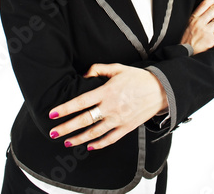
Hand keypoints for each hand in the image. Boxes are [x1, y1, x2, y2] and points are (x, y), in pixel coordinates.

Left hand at [49, 63, 167, 150]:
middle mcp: (111, 107)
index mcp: (107, 91)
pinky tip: (88, 146)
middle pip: (84, 120)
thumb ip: (99, 69)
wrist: (160, 90)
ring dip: (78, 139)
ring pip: (94, 133)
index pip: (81, 102)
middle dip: (66, 128)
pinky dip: (98, 144)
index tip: (52, 114)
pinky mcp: (126, 128)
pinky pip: (109, 139)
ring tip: (66, 142)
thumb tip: (84, 74)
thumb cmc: (138, 77)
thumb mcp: (118, 67)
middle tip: (53, 132)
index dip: (65, 109)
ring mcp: (119, 120)